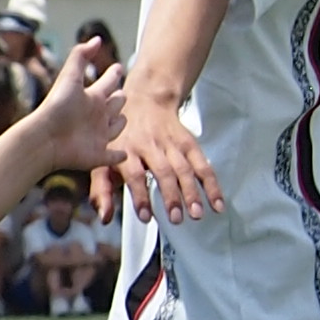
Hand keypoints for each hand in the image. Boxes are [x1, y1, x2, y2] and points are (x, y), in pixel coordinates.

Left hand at [28, 37, 127, 175]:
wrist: (45, 138)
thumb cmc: (56, 106)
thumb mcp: (70, 77)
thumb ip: (81, 56)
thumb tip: (97, 38)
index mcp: (92, 97)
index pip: (108, 83)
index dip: (113, 75)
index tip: (118, 67)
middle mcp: (96, 115)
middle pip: (115, 105)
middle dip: (120, 99)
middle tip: (123, 93)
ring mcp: (98, 136)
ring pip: (117, 127)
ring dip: (121, 123)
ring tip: (123, 119)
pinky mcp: (98, 154)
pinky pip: (113, 156)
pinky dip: (119, 156)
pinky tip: (123, 155)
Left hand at [103, 84, 219, 226]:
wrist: (144, 101)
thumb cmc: (119, 137)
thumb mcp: (103, 159)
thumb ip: (102, 190)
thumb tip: (105, 218)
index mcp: (126, 150)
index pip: (134, 174)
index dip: (140, 195)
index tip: (146, 216)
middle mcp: (150, 146)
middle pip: (163, 172)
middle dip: (171, 196)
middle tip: (176, 219)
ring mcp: (172, 144)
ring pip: (185, 169)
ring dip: (192, 192)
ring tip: (197, 213)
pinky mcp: (189, 143)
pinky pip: (202, 165)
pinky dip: (211, 184)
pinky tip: (217, 203)